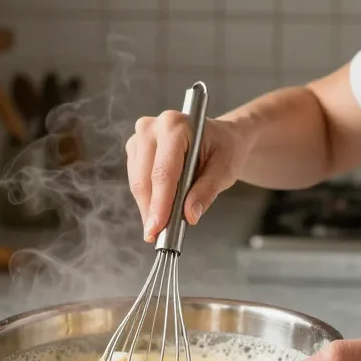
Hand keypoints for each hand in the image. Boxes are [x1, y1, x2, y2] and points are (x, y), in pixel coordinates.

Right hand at [125, 112, 252, 241]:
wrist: (221, 138)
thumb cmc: (224, 149)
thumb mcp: (224, 170)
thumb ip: (206, 192)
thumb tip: (189, 215)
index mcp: (176, 126)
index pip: (164, 172)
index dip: (160, 203)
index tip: (158, 228)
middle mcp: (152, 127)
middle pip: (145, 178)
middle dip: (151, 209)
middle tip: (157, 235)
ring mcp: (140, 136)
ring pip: (137, 181)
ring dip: (147, 207)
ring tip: (160, 225)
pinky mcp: (135, 148)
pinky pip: (136, 180)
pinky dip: (146, 199)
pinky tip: (158, 210)